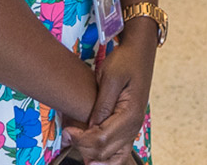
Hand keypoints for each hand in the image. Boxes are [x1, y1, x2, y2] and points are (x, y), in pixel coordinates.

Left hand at [65, 32, 154, 164]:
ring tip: (77, 146)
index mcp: (131, 114)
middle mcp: (134, 125)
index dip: (81, 140)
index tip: (67, 132)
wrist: (139, 52)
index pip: (102, 139)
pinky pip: (119, 151)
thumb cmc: (126, 61)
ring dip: (94, 155)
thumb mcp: (110, 77)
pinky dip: (105, 158)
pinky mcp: (128, 127)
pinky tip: (92, 157)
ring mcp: (133, 128)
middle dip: (83, 147)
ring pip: (113, 156)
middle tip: (67, 135)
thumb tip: (91, 126)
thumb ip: (101, 105)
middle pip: (105, 151)